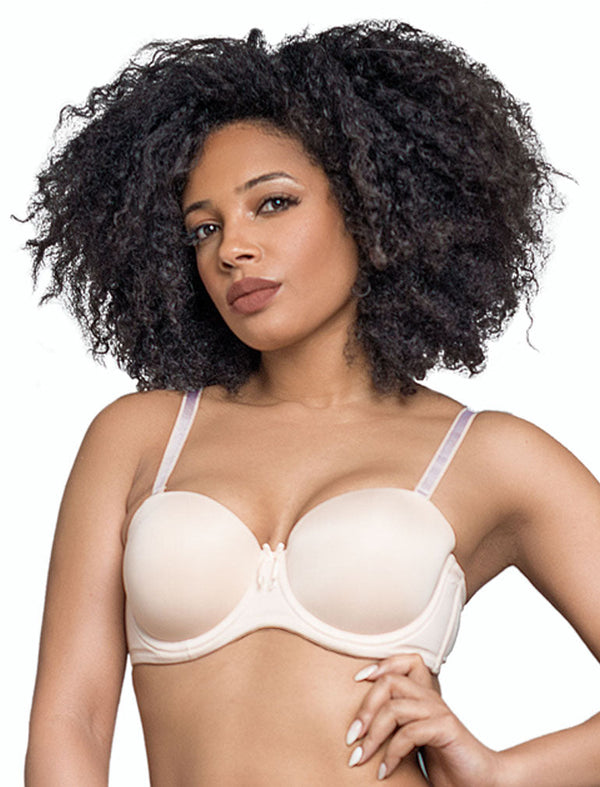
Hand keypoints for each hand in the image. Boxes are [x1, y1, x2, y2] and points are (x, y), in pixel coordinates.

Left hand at [346, 654, 501, 784]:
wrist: (478, 782)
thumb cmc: (444, 763)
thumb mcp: (411, 741)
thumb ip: (394, 727)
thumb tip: (355, 729)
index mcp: (422, 697)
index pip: (401, 664)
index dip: (378, 666)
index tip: (354, 682)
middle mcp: (430, 698)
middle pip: (390, 682)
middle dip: (365, 708)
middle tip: (351, 737)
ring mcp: (439, 711)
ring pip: (395, 708)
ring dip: (372, 735)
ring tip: (360, 758)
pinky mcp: (446, 729)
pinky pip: (409, 733)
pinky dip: (392, 754)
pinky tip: (385, 771)